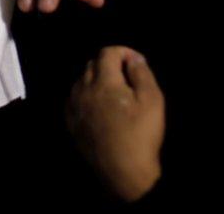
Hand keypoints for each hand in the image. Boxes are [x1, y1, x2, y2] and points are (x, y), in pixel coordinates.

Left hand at [68, 47, 163, 202]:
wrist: (123, 172)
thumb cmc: (141, 134)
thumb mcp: (152, 100)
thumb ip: (142, 73)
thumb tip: (133, 57)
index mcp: (103, 82)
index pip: (107, 53)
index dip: (123, 51)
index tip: (136, 61)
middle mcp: (83, 90)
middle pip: (92, 65)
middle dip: (109, 64)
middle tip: (126, 76)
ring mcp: (74, 107)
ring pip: (80, 81)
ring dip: (95, 79)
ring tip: (113, 91)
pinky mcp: (71, 123)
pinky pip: (74, 99)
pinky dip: (86, 95)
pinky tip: (98, 106)